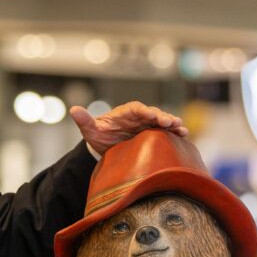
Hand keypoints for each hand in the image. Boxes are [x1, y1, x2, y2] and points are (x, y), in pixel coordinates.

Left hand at [71, 101, 188, 154]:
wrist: (106, 147)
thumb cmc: (98, 136)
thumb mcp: (90, 130)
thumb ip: (84, 121)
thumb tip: (73, 109)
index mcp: (126, 112)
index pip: (138, 109)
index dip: (147, 112)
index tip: (155, 116)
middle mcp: (139, 117)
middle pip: (153, 114)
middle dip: (163, 118)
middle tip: (173, 123)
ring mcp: (147, 126)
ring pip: (162, 123)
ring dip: (172, 125)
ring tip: (182, 130)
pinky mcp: (153, 135)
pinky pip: (165, 133)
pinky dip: (174, 134)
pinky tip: (184, 137)